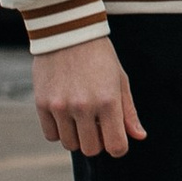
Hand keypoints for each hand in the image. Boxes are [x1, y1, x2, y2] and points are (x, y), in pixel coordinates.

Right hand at [32, 38, 145, 158]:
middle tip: (97, 123)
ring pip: (70, 144)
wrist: (68, 31)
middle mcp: (84, 106)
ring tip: (80, 115)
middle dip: (96, 141)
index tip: (115, 138)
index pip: (116, 146)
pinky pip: (50, 135)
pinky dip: (59, 130)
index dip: (118, 146)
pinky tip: (65, 113)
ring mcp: (60, 107)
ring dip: (77, 135)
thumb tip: (139, 137)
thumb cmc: (99, 55)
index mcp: (108, 101)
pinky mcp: (42, 104)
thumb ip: (128, 111)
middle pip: (91, 149)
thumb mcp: (120, 79)